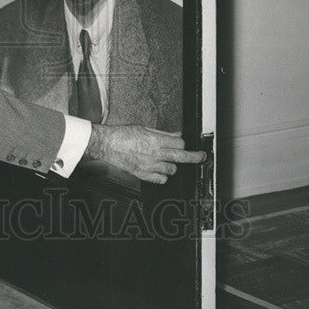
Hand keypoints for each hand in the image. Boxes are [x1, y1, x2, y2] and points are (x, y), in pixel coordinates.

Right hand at [86, 124, 204, 183]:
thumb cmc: (122, 134)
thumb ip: (162, 133)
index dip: (182, 143)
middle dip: (195, 157)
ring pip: (172, 170)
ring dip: (172, 166)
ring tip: (166, 161)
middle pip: (181, 157)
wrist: (107, 144)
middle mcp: (155, 154)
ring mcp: (149, 166)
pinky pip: (161, 180)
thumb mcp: (144, 128)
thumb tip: (176, 135)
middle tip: (201, 157)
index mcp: (155, 140)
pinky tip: (158, 170)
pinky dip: (162, 176)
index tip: (183, 143)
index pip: (180, 143)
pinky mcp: (143, 175)